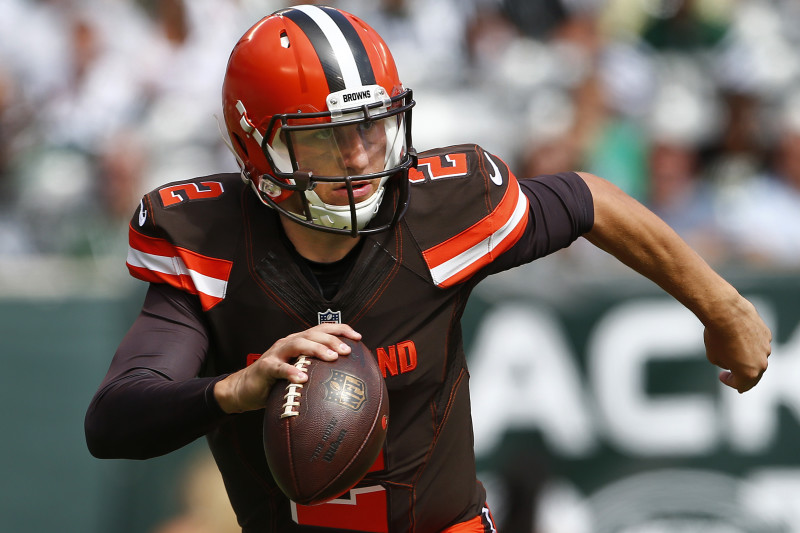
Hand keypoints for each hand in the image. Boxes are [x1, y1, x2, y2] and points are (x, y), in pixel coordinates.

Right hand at [214, 323, 361, 412]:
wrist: (243, 389)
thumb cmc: (275, 382)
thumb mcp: (299, 373)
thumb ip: (316, 371)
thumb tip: (345, 381)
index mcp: (300, 341)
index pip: (323, 329)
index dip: (341, 330)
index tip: (358, 337)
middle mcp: (289, 343)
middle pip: (313, 334)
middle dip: (332, 339)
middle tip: (347, 350)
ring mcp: (276, 353)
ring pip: (298, 344)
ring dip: (316, 349)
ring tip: (331, 358)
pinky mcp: (265, 367)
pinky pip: (279, 367)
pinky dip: (291, 371)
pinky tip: (303, 378)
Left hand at [704, 298, 770, 392]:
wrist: (725, 312)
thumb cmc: (717, 337)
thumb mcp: (713, 357)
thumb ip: (725, 364)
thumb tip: (731, 360)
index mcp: (748, 373)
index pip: (741, 385)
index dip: (730, 381)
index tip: (722, 376)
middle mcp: (761, 363)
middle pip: (754, 374)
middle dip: (743, 374)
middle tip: (733, 373)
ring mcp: (766, 348)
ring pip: (757, 357)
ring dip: (747, 357)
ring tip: (733, 351)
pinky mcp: (766, 334)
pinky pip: (759, 343)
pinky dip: (751, 344)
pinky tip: (739, 337)